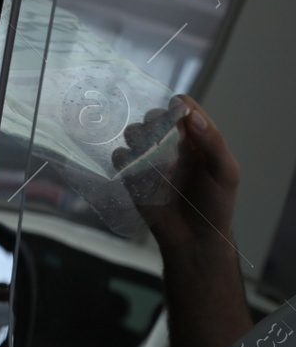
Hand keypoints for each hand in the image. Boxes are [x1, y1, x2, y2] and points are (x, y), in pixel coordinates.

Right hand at [114, 96, 240, 259]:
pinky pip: (120, 156)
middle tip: (161, 140)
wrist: (194, 239)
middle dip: (154, 122)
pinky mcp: (132, 174)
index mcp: (196, 138)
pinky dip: (124, 159)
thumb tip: (192, 116)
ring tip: (150, 157)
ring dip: (138, 138)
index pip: (184, 108)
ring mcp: (150, 158)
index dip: (178, 108)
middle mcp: (171, 144)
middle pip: (154, 115)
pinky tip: (136, 171)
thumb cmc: (215, 204)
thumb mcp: (225, 173)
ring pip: (134, 131)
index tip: (178, 121)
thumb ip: (213, 143)